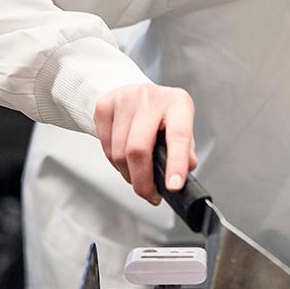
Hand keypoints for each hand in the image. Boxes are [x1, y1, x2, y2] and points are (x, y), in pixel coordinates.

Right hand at [93, 84, 197, 204]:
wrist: (137, 93)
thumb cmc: (164, 114)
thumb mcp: (183, 126)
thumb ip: (186, 149)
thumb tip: (185, 169)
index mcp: (178, 104)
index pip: (178, 137)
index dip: (175, 164)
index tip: (173, 186)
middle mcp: (150, 98)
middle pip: (138, 149)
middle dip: (142, 181)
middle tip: (149, 195)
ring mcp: (124, 99)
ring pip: (119, 152)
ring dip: (128, 174)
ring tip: (138, 178)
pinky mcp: (104, 106)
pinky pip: (105, 147)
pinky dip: (115, 163)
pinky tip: (125, 160)